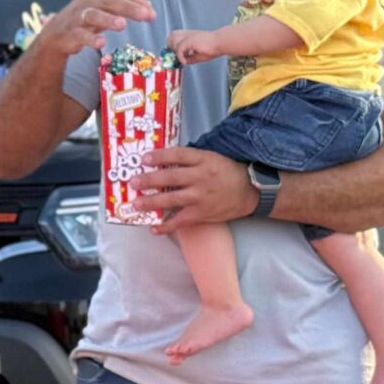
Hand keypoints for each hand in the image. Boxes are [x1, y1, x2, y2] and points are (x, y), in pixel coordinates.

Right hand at [40, 0, 154, 57]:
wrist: (55, 35)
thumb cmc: (84, 21)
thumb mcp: (104, 10)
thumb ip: (124, 7)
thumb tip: (149, 6)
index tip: (151, 10)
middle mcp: (86, 2)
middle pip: (108, 0)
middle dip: (128, 7)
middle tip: (146, 16)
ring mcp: (77, 18)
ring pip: (92, 15)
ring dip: (108, 19)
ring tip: (122, 25)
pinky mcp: (69, 34)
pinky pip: (80, 35)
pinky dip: (91, 39)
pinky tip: (102, 43)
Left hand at [132, 146, 257, 232]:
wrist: (250, 191)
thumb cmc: (226, 172)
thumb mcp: (211, 158)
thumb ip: (190, 159)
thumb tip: (162, 159)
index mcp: (203, 160)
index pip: (178, 155)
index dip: (160, 156)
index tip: (144, 158)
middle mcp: (201, 177)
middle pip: (171, 177)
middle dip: (149, 180)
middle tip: (133, 182)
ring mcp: (201, 197)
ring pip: (172, 199)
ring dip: (152, 202)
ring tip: (136, 204)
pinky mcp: (202, 213)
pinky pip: (181, 221)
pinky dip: (166, 225)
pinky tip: (154, 228)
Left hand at [166, 28, 221, 63]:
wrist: (221, 43)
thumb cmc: (213, 48)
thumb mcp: (198, 55)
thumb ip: (189, 57)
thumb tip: (181, 62)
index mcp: (190, 35)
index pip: (174, 35)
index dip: (172, 43)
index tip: (175, 53)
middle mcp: (187, 34)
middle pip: (170, 36)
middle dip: (171, 47)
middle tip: (178, 56)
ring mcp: (188, 37)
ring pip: (173, 43)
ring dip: (175, 52)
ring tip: (182, 58)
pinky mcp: (189, 41)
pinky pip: (179, 50)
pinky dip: (180, 57)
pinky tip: (184, 62)